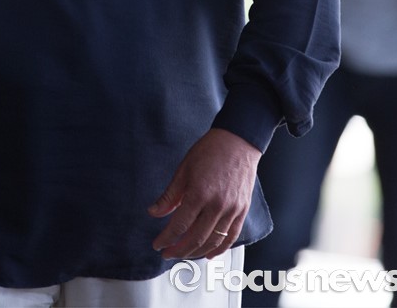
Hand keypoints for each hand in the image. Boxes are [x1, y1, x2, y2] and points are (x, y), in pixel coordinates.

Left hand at [148, 128, 260, 259]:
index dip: (166, 238)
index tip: (158, 243)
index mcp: (199, 193)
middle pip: (195, 238)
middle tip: (167, 253)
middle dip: (179, 250)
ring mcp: (232, 210)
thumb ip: (170, 195)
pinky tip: (209, 254)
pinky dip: (219, 249)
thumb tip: (154, 212)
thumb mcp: (184, 169)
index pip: (179, 225)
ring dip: (196, 253)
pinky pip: (231, 237)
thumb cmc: (211, 150)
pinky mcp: (242, 211)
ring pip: (213, 242)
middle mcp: (217, 205)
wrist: (237, 141)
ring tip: (184, 254)